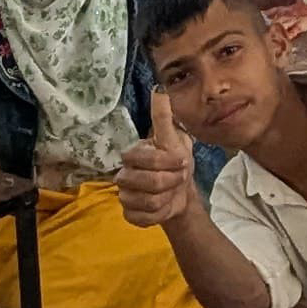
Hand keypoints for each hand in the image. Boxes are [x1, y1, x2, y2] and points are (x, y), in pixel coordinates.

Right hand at [115, 89, 196, 225]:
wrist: (180, 192)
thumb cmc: (176, 162)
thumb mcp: (175, 139)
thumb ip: (163, 116)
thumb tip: (159, 89)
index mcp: (133, 155)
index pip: (147, 159)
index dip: (169, 162)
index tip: (182, 162)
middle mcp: (123, 175)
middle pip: (150, 182)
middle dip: (172, 181)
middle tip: (179, 177)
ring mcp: (124, 196)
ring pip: (149, 202)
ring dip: (168, 198)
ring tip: (171, 191)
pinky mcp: (129, 214)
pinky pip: (144, 218)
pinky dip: (160, 214)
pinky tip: (163, 206)